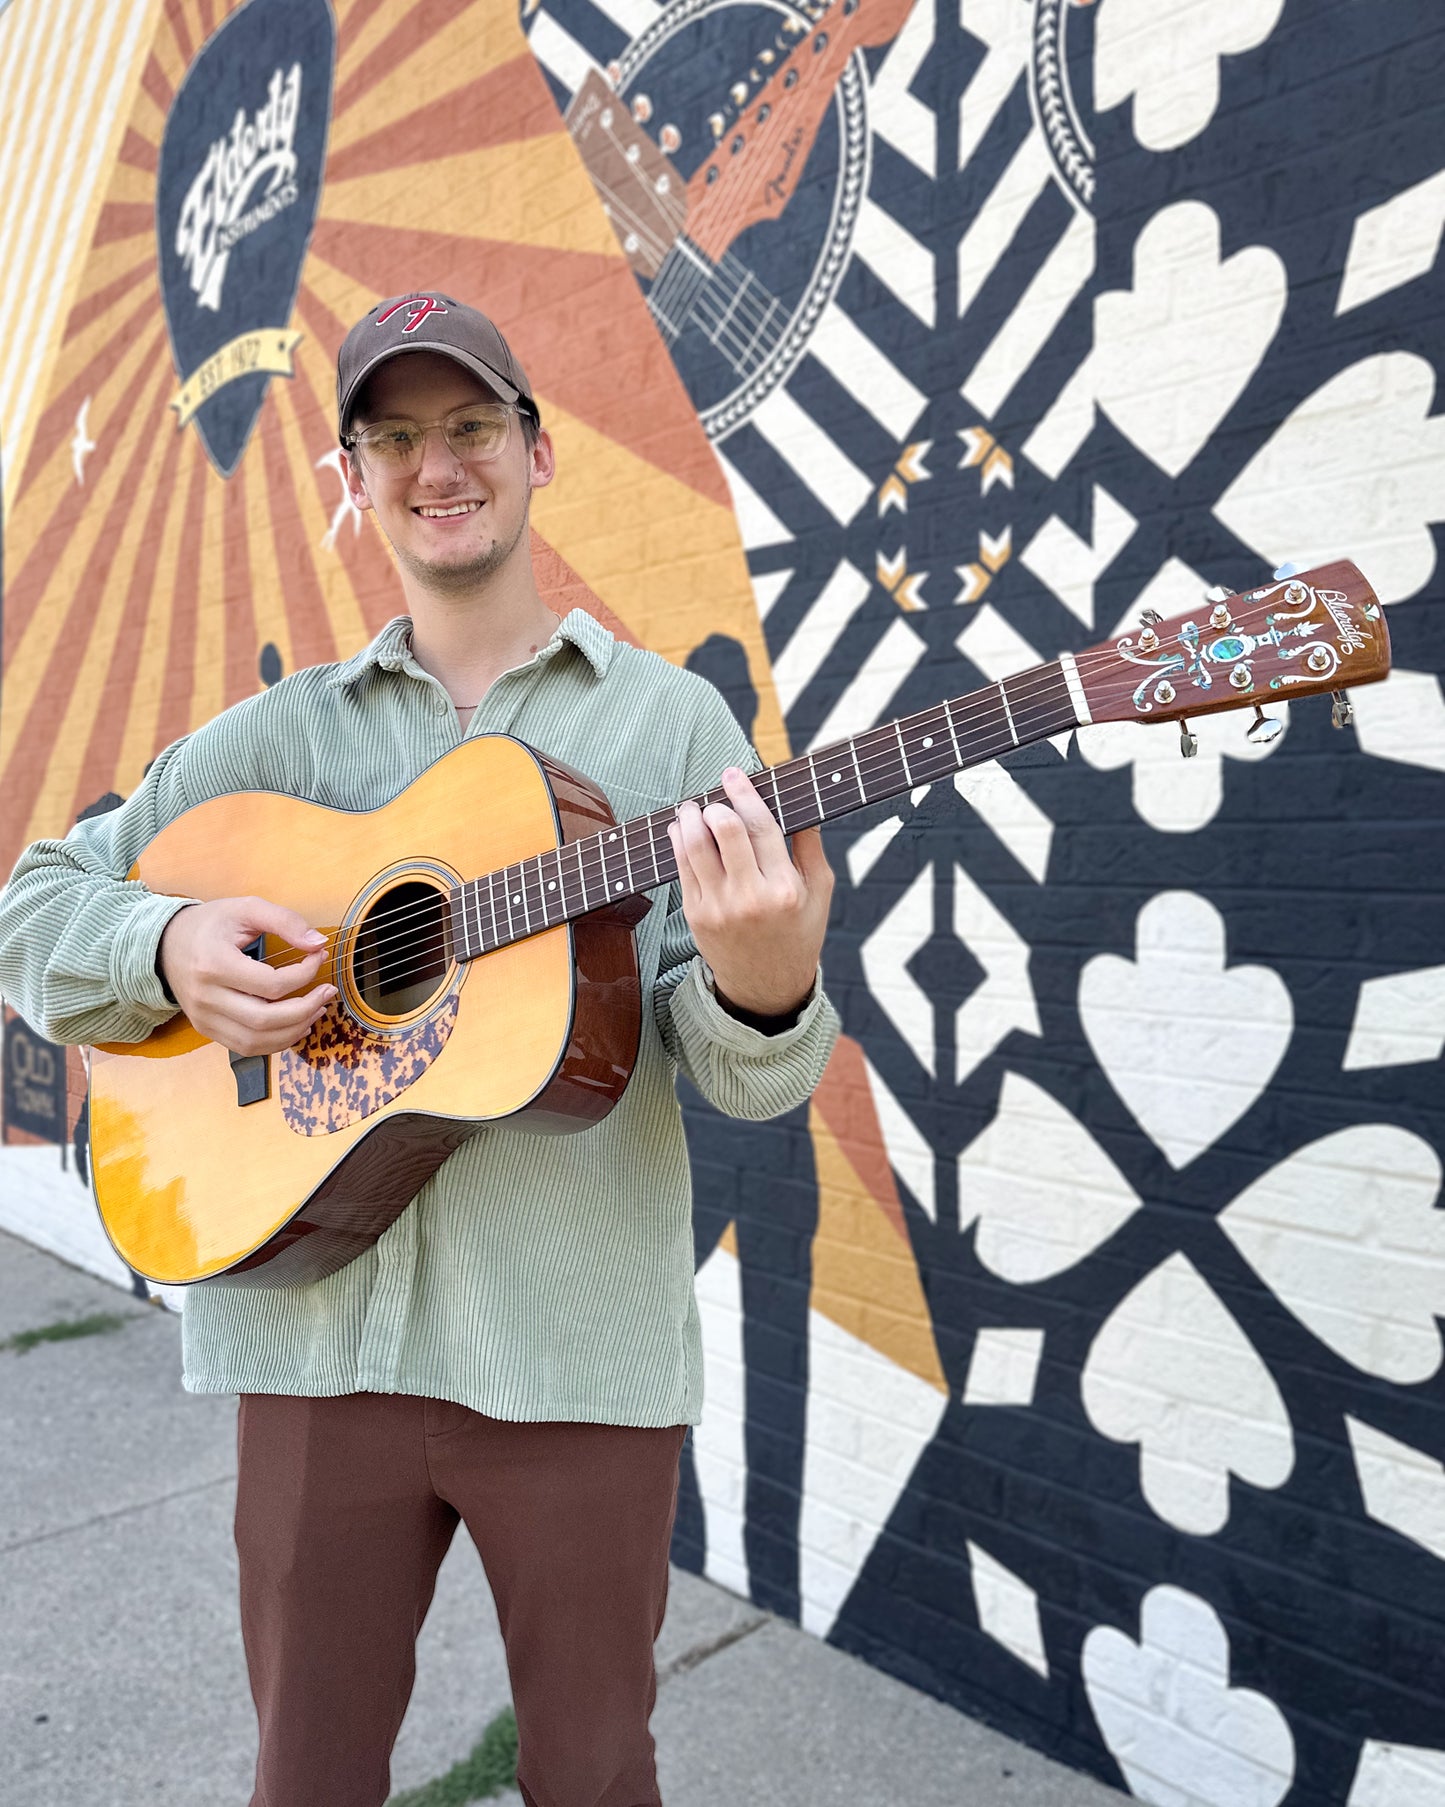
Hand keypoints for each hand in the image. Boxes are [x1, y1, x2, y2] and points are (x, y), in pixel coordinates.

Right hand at [158, 897, 334, 1055]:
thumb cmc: (210, 925)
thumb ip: (284, 921)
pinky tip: (296, 1025)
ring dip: (295, 1029)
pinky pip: (246, 1047)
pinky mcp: (206, 1029)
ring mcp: (204, 1017)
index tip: (319, 956)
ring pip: (257, 1040)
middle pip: (265, 1019)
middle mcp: (206, 997)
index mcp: (214, 964)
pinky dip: (276, 1042)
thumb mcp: (245, 909)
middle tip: (327, 992)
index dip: (304, 973)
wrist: (164, 944)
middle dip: (306, 1008)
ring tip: (317, 1009)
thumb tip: (318, 943)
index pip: (271, 984)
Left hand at [668, 767, 832, 1019]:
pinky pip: (681, 868)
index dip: (745, 793)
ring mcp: (719, 908)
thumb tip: (801, 802)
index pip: (761, 827)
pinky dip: (678, 841)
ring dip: (690, 817)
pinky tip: (682, 829)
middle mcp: (750, 898)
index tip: (734, 774)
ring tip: (693, 807)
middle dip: (717, 804)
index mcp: (785, 889)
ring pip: (695, 846)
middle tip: (716, 796)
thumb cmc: (797, 933)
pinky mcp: (695, 915)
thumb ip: (811, 846)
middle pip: (726, 831)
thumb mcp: (820, 893)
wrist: (766, 985)